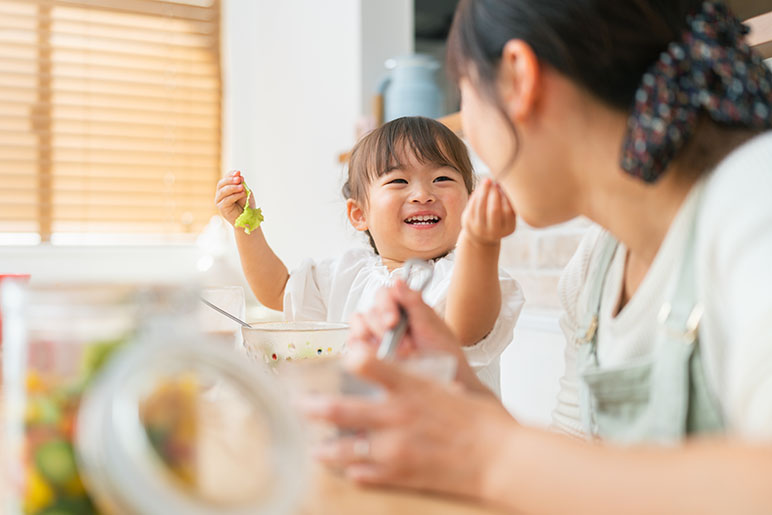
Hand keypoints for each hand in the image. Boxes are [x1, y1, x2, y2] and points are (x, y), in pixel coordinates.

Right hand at [214, 170, 253, 225]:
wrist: (248, 219)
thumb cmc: (247, 206)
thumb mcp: (246, 193)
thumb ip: (242, 185)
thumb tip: (240, 176)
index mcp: (226, 188)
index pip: (226, 178)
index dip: (231, 174)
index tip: (238, 172)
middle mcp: (221, 194)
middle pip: (221, 183)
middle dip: (230, 180)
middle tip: (239, 179)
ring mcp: (220, 201)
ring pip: (223, 191)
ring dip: (232, 187)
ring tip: (241, 187)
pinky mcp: (221, 208)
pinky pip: (226, 200)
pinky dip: (234, 196)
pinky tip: (241, 194)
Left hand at [301, 347, 516, 496]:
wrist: (501, 459)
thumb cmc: (482, 421)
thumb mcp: (450, 386)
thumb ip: (418, 381)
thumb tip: (399, 377)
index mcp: (411, 388)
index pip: (368, 363)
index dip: (348, 357)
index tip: (339, 355)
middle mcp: (397, 415)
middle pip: (341, 408)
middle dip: (314, 406)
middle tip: (300, 405)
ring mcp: (395, 448)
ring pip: (345, 448)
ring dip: (326, 448)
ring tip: (316, 450)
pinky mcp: (401, 474)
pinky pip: (365, 474)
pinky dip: (354, 471)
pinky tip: (349, 470)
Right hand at [348, 280, 463, 359]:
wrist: (446, 380)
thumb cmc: (443, 353)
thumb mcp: (432, 327)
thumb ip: (415, 303)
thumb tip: (398, 281)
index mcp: (405, 306)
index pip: (384, 294)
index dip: (386, 306)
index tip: (393, 322)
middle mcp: (388, 317)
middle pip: (370, 311)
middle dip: (383, 329)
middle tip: (403, 346)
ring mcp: (377, 334)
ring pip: (359, 325)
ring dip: (374, 339)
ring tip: (393, 354)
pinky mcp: (368, 350)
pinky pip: (354, 344)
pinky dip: (362, 349)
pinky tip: (378, 357)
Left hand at [461, 178, 515, 245]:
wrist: (481, 237)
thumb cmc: (498, 220)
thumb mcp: (507, 215)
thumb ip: (507, 201)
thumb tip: (502, 182)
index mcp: (508, 229)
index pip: (509, 211)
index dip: (506, 196)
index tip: (504, 186)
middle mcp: (494, 232)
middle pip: (494, 210)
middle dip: (494, 193)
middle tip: (495, 182)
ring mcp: (480, 229)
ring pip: (481, 206)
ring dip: (484, 191)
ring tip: (487, 180)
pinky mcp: (468, 223)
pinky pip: (471, 206)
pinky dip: (476, 195)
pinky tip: (479, 188)